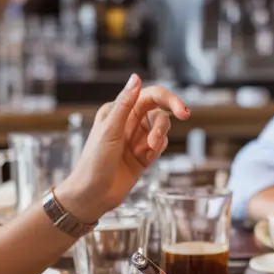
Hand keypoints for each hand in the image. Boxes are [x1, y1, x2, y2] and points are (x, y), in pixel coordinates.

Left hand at [57, 74, 189, 221]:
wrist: (92, 196)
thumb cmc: (94, 162)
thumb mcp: (110, 130)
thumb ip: (125, 104)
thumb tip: (136, 77)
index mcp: (117, 110)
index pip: (149, 95)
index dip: (168, 98)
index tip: (181, 109)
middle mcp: (128, 122)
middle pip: (159, 111)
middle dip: (167, 119)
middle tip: (179, 121)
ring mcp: (136, 139)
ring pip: (161, 129)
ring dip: (159, 137)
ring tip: (148, 150)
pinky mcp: (143, 155)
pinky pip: (160, 146)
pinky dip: (157, 151)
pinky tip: (145, 160)